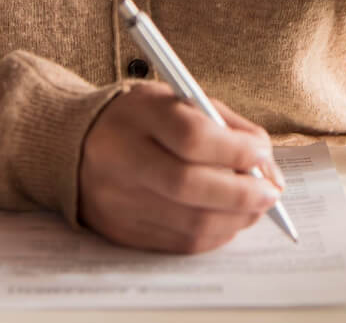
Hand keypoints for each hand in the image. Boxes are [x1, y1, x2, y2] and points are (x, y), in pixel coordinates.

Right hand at [78, 81, 285, 253]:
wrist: (75, 144)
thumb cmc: (143, 119)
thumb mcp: (181, 101)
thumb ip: (228, 128)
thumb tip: (268, 170)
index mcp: (138, 115)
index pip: (192, 138)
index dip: (235, 150)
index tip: (262, 154)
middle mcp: (120, 158)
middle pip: (189, 186)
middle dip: (241, 193)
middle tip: (270, 193)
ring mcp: (117, 200)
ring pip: (188, 223)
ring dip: (235, 219)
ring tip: (255, 207)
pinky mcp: (120, 231)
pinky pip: (178, 244)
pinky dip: (214, 234)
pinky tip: (227, 219)